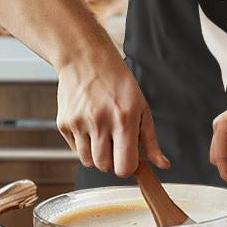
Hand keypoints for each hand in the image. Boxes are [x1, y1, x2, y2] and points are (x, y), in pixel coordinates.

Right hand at [56, 45, 168, 177]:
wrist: (86, 59)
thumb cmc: (117, 81)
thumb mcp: (142, 107)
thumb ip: (151, 140)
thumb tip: (162, 165)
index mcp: (124, 118)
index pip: (125, 167)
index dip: (128, 166)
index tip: (129, 158)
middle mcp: (100, 122)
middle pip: (105, 167)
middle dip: (112, 160)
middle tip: (115, 141)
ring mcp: (79, 124)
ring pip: (88, 162)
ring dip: (97, 154)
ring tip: (102, 132)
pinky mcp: (64, 124)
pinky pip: (75, 150)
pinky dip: (84, 144)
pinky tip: (89, 125)